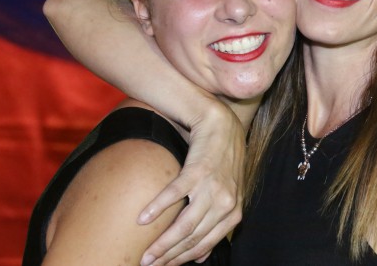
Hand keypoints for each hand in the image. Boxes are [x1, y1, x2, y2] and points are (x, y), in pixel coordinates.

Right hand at [138, 104, 245, 265]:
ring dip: (162, 243)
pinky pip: (174, 194)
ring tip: (145, 255)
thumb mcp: (226, 195)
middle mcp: (225, 203)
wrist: (221, 124)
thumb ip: (215, 224)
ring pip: (185, 225)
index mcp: (233, 213)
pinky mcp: (198, 170)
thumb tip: (202, 257)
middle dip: (169, 258)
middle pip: (193, 239)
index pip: (204, 245)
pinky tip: (142, 220)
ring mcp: (212, 187)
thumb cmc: (221, 161)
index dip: (182, 260)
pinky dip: (157, 208)